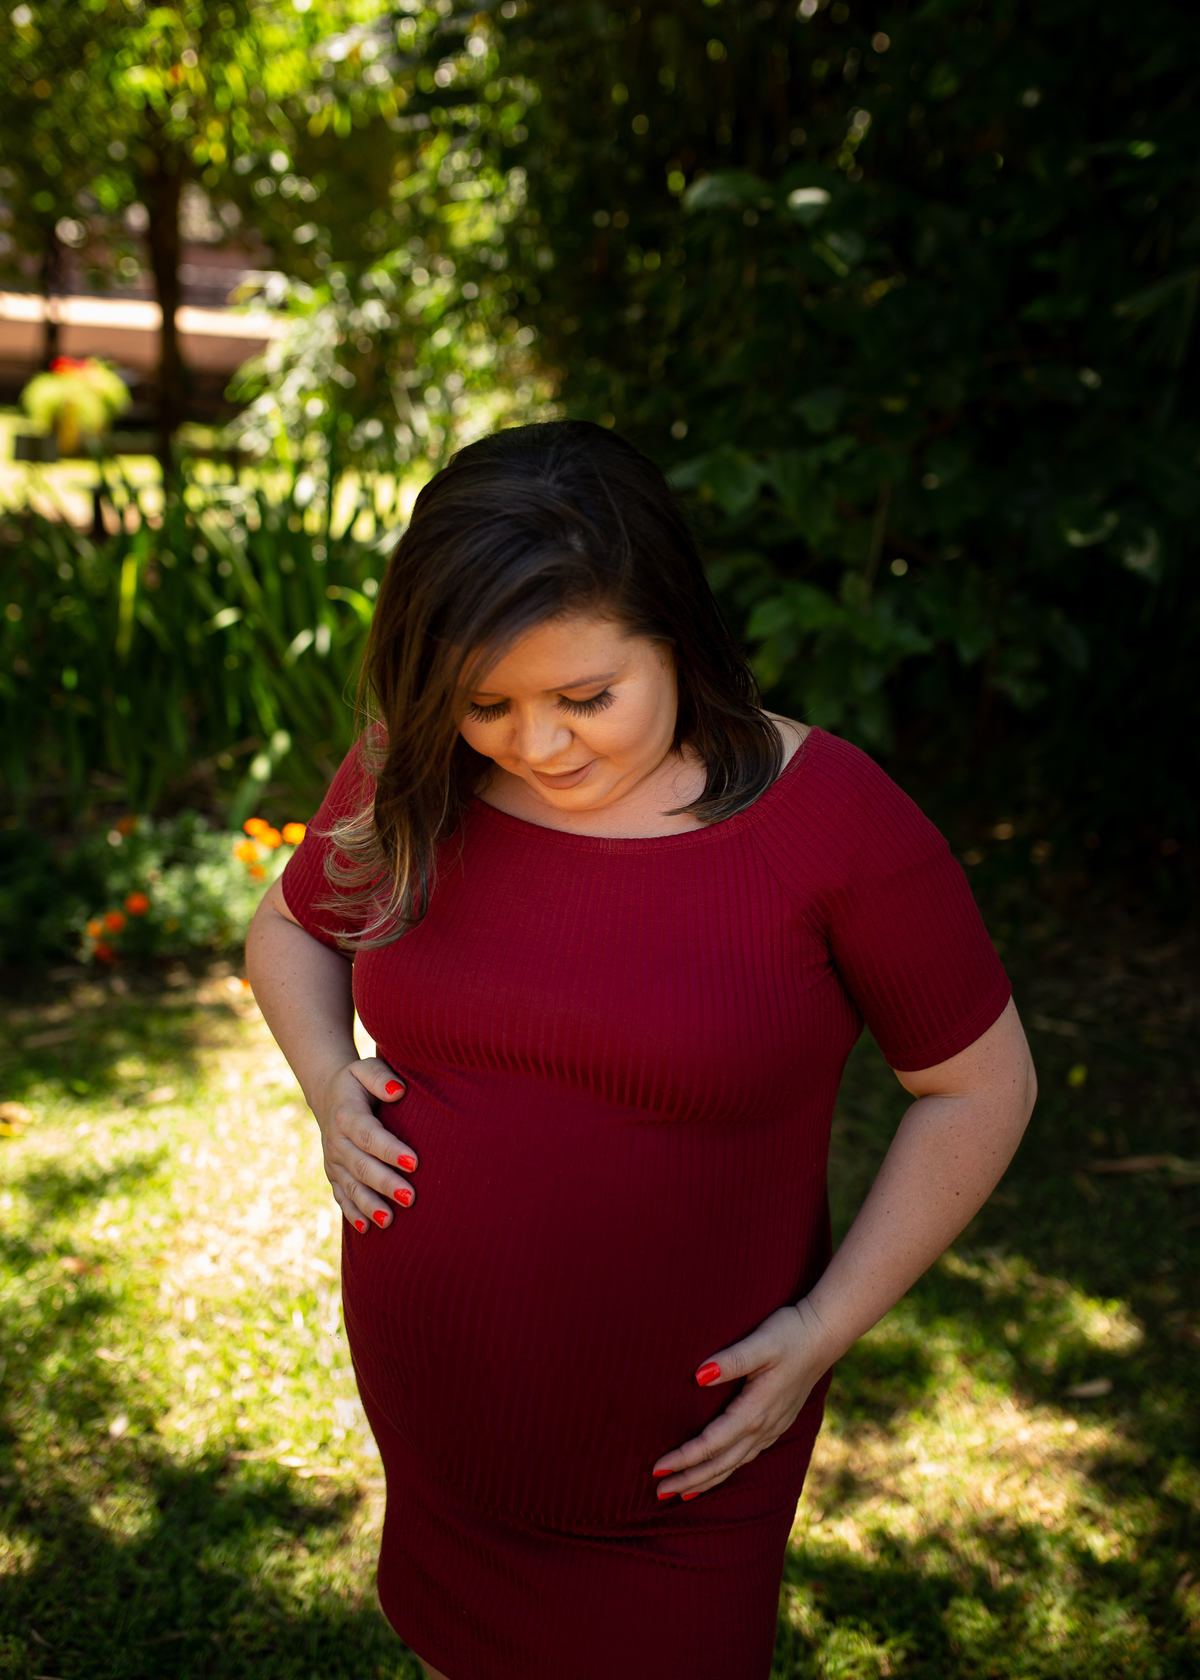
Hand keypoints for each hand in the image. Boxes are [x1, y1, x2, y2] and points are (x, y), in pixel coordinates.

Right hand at [315, 1057, 417, 1233]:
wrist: (328, 1094)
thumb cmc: (357, 1081)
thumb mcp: (364, 1068)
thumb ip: (380, 1076)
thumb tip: (398, 1091)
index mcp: (346, 1115)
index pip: (369, 1135)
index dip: (390, 1150)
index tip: (415, 1162)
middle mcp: (336, 1141)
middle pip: (362, 1166)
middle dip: (385, 1183)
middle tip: (411, 1198)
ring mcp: (333, 1161)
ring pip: (352, 1186)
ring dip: (370, 1205)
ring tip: (390, 1221)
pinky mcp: (334, 1174)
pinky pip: (342, 1196)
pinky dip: (353, 1213)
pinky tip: (368, 1229)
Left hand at [651, 1299, 836, 1500]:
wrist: (824, 1334)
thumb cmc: (789, 1334)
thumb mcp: (760, 1343)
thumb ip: (731, 1360)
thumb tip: (699, 1376)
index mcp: (755, 1411)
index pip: (711, 1445)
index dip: (684, 1458)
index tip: (657, 1468)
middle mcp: (763, 1427)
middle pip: (720, 1464)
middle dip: (689, 1480)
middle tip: (659, 1492)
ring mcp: (772, 1428)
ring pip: (734, 1464)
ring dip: (706, 1480)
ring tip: (681, 1494)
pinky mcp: (777, 1423)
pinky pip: (746, 1456)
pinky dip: (726, 1470)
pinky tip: (718, 1471)